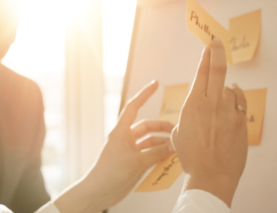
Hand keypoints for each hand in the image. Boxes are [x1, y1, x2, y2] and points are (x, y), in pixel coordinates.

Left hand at [54, 80, 174, 212]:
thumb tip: (173, 146)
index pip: (134, 107)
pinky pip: (150, 156)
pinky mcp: (133, 164)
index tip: (155, 83)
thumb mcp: (136, 161)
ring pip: (151, 143)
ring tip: (177, 149)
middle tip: (177, 132)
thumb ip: (156, 153)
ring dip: (163, 145)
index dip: (145, 94)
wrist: (98, 193)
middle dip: (162, 128)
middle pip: (148, 127)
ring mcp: (130, 152)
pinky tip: (170, 161)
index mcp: (121, 131)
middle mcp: (126, 139)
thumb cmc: (109, 173)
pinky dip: (160, 157)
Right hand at [172, 38, 247, 206]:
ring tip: (222, 98)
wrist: (211, 175)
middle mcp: (211, 104)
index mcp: (193, 104)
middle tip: (218, 41)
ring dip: (226, 90)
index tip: (209, 44)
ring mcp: (229, 112)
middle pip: (218, 69)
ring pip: (231, 89)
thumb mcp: (180, 131)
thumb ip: (190, 113)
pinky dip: (237, 98)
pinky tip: (234, 98)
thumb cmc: (191, 156)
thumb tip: (198, 104)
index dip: (206, 55)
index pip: (201, 72)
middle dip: (218, 51)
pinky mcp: (242, 122)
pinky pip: (240, 103)